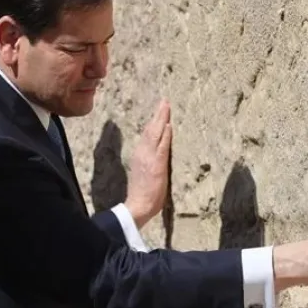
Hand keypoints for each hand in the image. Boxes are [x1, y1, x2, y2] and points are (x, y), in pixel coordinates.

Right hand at [124, 99, 172, 227]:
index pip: (147, 134)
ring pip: (155, 133)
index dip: (153, 122)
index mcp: (139, 155)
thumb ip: (149, 161)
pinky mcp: (157, 164)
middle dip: (158, 114)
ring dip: (162, 119)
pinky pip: (162, 146)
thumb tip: (157, 153)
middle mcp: (142, 153)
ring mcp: (149, 158)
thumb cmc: (142, 194)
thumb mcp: (143, 172)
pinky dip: (165, 135)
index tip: (159, 111)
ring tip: (166, 106)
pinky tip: (169, 125)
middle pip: (151, 129)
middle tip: (164, 101)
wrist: (138, 206)